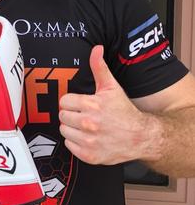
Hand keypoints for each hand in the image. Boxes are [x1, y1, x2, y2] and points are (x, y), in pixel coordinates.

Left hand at [59, 45, 148, 164]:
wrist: (141, 137)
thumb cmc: (124, 112)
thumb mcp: (112, 87)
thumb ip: (100, 68)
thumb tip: (96, 49)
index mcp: (91, 105)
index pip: (64, 101)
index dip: (72, 102)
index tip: (82, 105)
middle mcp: (89, 123)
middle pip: (62, 116)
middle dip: (71, 115)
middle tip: (84, 116)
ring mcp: (89, 141)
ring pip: (64, 130)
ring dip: (72, 128)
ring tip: (87, 127)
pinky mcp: (89, 155)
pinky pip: (69, 145)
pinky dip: (76, 142)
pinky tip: (88, 138)